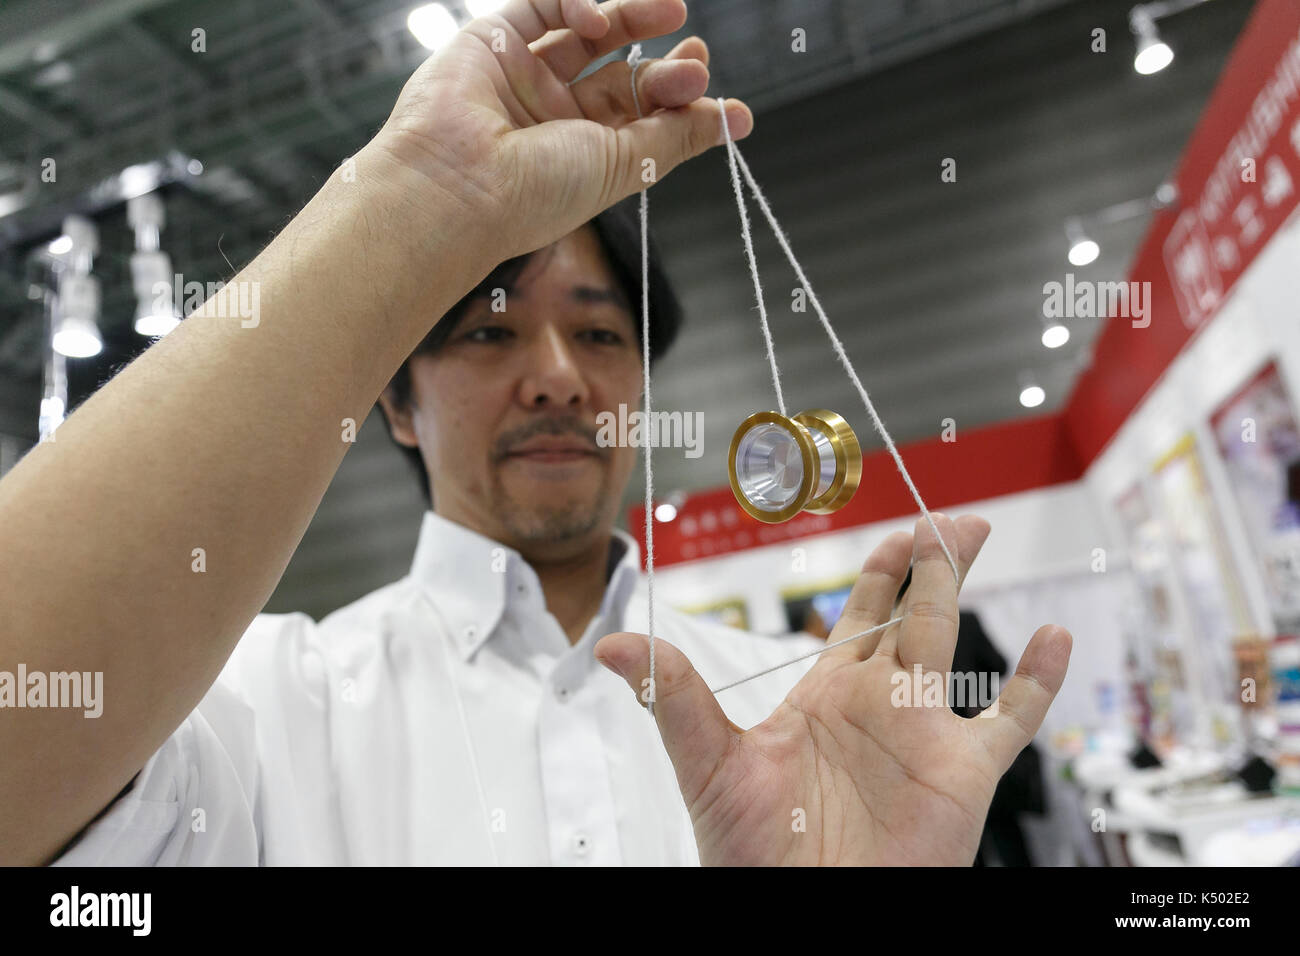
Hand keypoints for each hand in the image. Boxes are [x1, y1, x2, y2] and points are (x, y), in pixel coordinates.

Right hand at [373, 0, 751, 258]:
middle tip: (696, 56)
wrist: (459, 186)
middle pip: (622, 74)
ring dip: (634, 18)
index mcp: (585, 155)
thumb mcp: (626, 164)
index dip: (677, 93)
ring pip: (589, 33)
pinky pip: (543, 6)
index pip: (641, 113)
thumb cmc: (536, 191)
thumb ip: (678, 135)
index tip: (706, 82)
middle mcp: (555, 117)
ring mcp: (525, 77)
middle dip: (663, 64)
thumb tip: (738, 119)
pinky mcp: (494, 41)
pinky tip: (601, 21)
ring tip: (672, 12)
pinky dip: (577, 3)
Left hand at [595, 514, 1072, 864]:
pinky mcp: (960, 772)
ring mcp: (922, 733)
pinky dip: (1037, 681)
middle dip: (926, 560)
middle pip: (911, 611)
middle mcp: (878, 703)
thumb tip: (612, 644)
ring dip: (961, 587)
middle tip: (944, 515)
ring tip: (970, 534)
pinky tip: (1054, 638)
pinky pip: (1011, 721)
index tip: (888, 528)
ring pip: (952, 642)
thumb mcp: (708, 763)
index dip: (875, 569)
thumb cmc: (753, 854)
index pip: (856, 613)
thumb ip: (672, 695)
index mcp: (825, 693)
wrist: (802, 911)